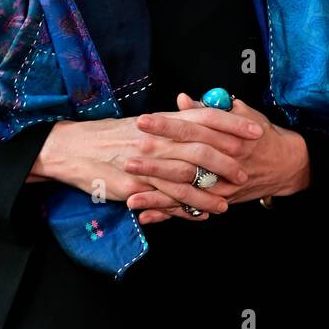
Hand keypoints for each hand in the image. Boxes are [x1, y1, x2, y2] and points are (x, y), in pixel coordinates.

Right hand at [27, 114, 232, 218]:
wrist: (72, 148)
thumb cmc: (108, 136)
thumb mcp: (143, 123)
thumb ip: (172, 121)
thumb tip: (200, 113)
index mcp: (161, 121)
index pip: (206, 117)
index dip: (233, 123)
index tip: (255, 130)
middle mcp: (157, 139)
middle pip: (202, 149)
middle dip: (228, 162)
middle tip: (246, 172)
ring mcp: (147, 164)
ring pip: (187, 179)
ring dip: (210, 193)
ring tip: (226, 203)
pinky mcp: (136, 187)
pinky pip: (167, 200)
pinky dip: (187, 209)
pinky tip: (200, 215)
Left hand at [125, 92, 310, 224]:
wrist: (286, 165)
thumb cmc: (260, 135)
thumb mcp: (242, 114)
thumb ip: (210, 108)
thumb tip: (182, 100)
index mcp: (228, 138)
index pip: (193, 129)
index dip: (167, 125)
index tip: (144, 121)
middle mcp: (225, 164)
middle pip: (186, 163)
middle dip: (156, 161)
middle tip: (128, 157)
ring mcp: (222, 187)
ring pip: (186, 192)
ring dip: (157, 195)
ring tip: (128, 194)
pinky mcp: (220, 203)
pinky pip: (190, 210)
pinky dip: (168, 214)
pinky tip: (146, 215)